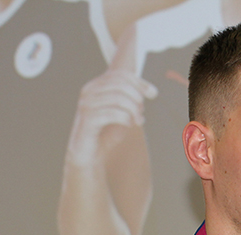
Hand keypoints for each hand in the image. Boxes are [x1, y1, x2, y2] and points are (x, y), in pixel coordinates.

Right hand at [65, 53, 155, 168]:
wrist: (91, 154)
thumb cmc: (107, 131)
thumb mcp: (124, 112)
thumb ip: (134, 100)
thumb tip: (152, 91)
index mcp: (97, 85)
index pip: (121, 75)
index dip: (140, 83)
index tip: (153, 94)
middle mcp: (89, 91)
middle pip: (121, 84)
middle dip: (137, 98)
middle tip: (141, 113)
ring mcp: (87, 104)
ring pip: (118, 98)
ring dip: (133, 110)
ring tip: (138, 120)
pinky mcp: (88, 119)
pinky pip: (112, 113)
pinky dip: (126, 119)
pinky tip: (128, 124)